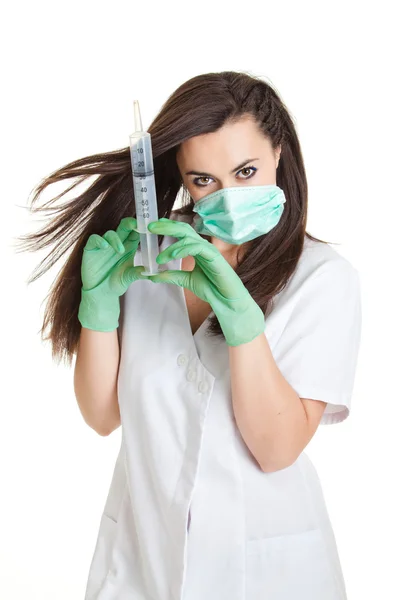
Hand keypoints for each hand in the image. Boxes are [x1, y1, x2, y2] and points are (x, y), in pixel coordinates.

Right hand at [78, 217, 146, 330]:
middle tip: (136, 225)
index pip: (136, 231)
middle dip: (131, 223)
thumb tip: (150, 272)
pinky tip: (105, 246)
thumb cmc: (117, 283)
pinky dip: (99, 241)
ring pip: (110, 233)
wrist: (101, 293)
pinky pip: (94, 239)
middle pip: (124, 227)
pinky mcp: (91, 248)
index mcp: (129, 246)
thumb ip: (138, 273)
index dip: (142, 227)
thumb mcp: (129, 277)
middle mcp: (117, 242)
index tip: (150, 226)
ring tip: (121, 251)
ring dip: (116, 239)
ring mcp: (104, 245)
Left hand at [145, 218, 264, 345]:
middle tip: (149, 228)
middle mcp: (202, 246)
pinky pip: (197, 247)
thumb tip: (152, 275)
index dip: (167, 227)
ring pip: (188, 237)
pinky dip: (183, 249)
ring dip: (171, 245)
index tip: (152, 227)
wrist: (225, 300)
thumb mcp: (185, 280)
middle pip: (183, 229)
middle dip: (166, 227)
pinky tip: (172, 255)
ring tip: (159, 258)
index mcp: (196, 249)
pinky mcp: (214, 256)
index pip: (181, 232)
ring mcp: (208, 250)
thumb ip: (171, 276)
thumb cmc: (211, 288)